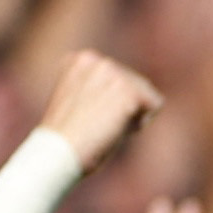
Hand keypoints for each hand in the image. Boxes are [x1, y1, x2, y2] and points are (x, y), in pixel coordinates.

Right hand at [38, 47, 166, 174]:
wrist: (58, 153)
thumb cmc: (66, 140)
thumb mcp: (78, 104)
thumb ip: (97, 92)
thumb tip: (124, 98)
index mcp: (79, 60)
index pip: (117, 77)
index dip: (111, 104)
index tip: (90, 118)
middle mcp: (95, 59)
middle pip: (135, 83)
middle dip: (125, 109)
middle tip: (98, 127)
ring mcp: (112, 72)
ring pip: (146, 94)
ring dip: (132, 116)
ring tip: (105, 127)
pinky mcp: (128, 90)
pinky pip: (154, 104)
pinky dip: (141, 122)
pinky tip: (116, 129)